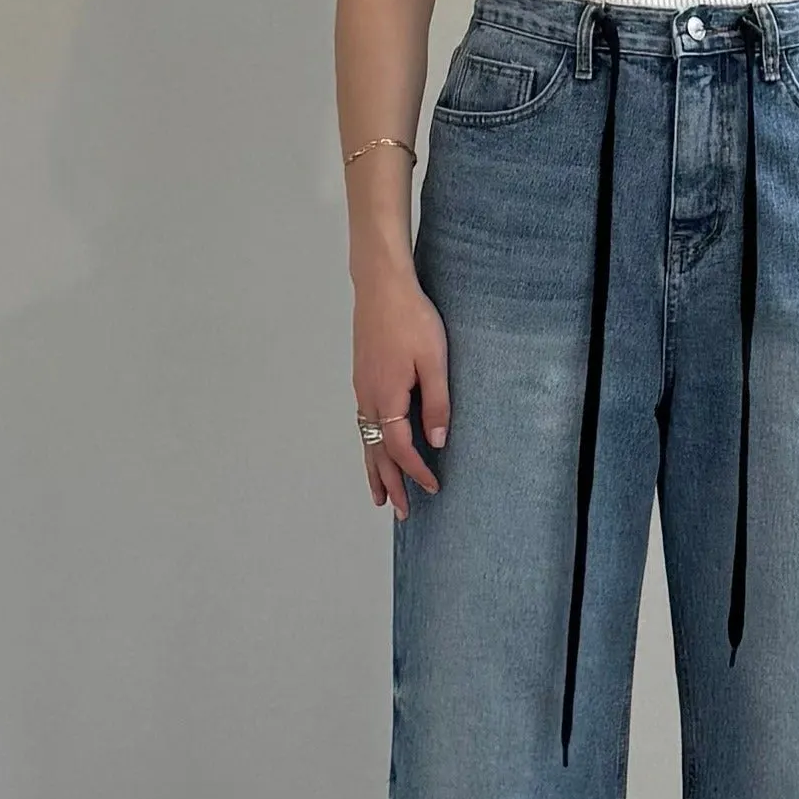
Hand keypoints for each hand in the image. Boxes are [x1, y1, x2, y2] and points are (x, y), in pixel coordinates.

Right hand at [354, 272, 451, 517]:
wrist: (381, 286)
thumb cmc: (411, 318)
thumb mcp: (434, 360)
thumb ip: (437, 402)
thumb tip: (437, 441)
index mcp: (387, 397)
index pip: (400, 448)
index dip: (416, 471)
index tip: (433, 488)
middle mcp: (368, 398)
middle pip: (376, 453)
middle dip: (390, 484)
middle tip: (400, 512)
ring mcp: (362, 388)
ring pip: (365, 440)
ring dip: (374, 470)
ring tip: (380, 494)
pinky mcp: (362, 377)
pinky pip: (362, 423)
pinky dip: (368, 446)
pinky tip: (373, 449)